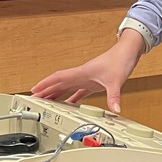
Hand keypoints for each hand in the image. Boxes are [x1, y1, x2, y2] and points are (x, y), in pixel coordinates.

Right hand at [29, 30, 145, 112]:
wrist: (128, 52)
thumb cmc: (120, 60)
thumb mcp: (116, 80)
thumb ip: (114, 97)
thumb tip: (115, 110)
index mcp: (82, 73)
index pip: (58, 78)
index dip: (45, 84)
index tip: (33, 90)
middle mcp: (82, 75)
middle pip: (59, 84)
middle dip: (46, 91)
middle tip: (34, 100)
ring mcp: (87, 78)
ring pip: (67, 87)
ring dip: (56, 94)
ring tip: (47, 103)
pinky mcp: (94, 82)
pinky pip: (78, 91)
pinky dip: (71, 98)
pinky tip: (69, 104)